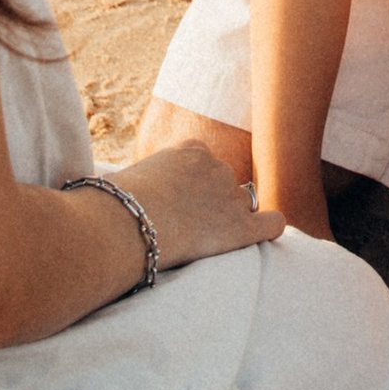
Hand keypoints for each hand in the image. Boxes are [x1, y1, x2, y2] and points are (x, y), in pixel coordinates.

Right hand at [108, 140, 283, 268]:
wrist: (127, 222)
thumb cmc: (117, 203)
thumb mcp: (127, 176)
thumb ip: (140, 179)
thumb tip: (118, 189)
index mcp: (191, 150)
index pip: (204, 164)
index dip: (194, 186)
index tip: (178, 202)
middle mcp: (217, 167)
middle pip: (224, 185)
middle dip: (211, 203)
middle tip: (185, 225)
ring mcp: (231, 196)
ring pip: (242, 205)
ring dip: (228, 219)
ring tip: (204, 239)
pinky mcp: (240, 227)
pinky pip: (271, 223)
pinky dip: (269, 227)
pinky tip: (262, 233)